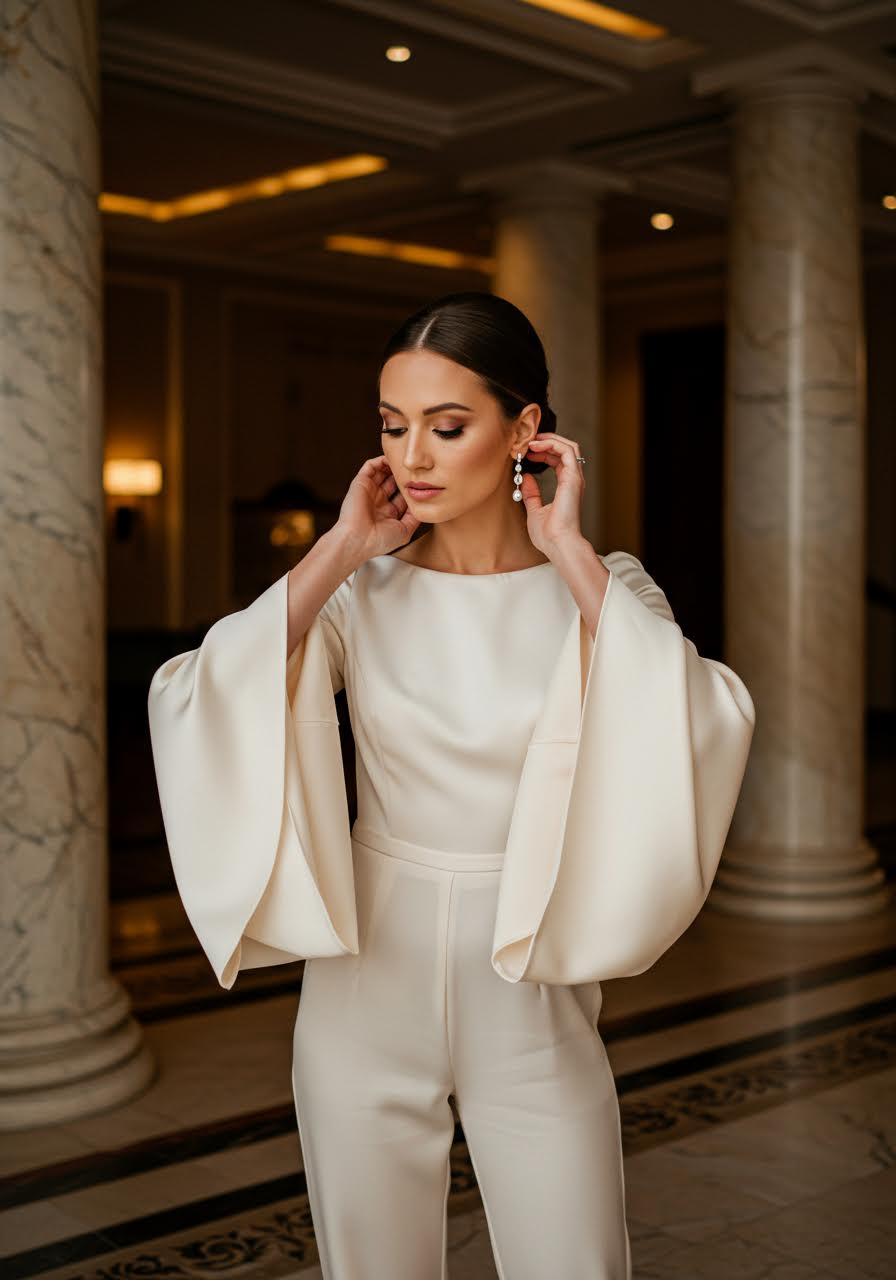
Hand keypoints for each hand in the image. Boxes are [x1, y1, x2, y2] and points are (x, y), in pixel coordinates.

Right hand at [334, 455, 420, 562]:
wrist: (358, 540)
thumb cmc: (380, 540)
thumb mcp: (405, 531)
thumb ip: (415, 517)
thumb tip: (424, 503)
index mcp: (388, 513)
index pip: (402, 496)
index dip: (412, 489)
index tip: (425, 483)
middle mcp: (378, 501)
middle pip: (393, 482)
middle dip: (403, 476)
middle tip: (416, 469)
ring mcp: (369, 492)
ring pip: (382, 472)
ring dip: (393, 465)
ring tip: (405, 461)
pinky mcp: (360, 483)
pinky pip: (370, 466)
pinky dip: (381, 460)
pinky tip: (392, 458)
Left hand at [517, 434, 585, 555]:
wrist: (558, 544)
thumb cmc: (548, 535)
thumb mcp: (534, 510)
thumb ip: (531, 494)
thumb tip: (526, 478)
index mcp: (566, 487)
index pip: (559, 460)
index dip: (543, 451)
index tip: (527, 451)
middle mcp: (573, 481)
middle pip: (565, 450)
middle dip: (547, 440)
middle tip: (528, 439)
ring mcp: (575, 478)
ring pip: (569, 446)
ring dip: (550, 439)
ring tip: (531, 440)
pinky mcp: (573, 478)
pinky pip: (568, 451)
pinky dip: (552, 443)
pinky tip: (536, 445)